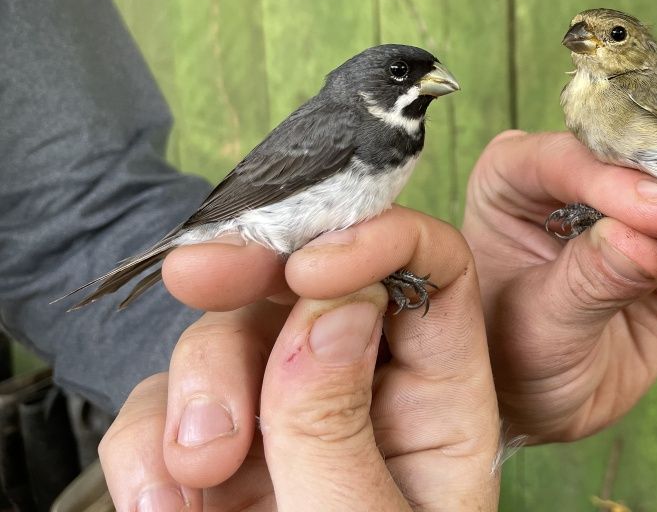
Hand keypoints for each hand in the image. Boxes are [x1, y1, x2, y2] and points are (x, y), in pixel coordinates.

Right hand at [100, 209, 499, 510]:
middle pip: (313, 283)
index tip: (310, 267)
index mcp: (439, 400)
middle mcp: (363, 391)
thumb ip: (341, 427)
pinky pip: (169, 405)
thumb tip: (330, 310)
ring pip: (231, 334)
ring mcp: (284, 418)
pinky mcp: (217, 453)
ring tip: (200, 476)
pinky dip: (150, 445)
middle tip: (201, 272)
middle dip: (253, 272)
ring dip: (200, 384)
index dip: (376, 238)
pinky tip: (164, 506)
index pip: (430, 271)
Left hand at [461, 130, 656, 441]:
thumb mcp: (537, 327)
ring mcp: (639, 208)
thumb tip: (644, 242)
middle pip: (653, 168)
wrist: (531, 399)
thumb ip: (589, 280)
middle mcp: (583, 176)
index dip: (625, 185)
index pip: (576, 161)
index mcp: (518, 175)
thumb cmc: (509, 354)